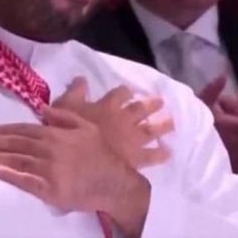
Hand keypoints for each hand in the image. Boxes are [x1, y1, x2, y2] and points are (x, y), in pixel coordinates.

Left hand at [0, 108, 149, 237]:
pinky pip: (27, 182)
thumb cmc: (101, 154)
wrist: (115, 182)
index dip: (5, 130)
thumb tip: (41, 109)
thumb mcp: (87, 127)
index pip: (25, 130)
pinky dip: (11, 176)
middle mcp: (50, 149)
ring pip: (18, 161)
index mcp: (56, 134)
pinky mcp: (51, 190)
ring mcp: (49, 170)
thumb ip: (63, 116)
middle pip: (17, 144)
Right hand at [51, 78, 170, 168]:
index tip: (129, 91)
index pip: (120, 94)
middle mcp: (125, 119)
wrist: (81, 159)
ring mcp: (133, 139)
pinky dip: (161, 153)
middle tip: (161, 102)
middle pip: (141, 109)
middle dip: (151, 105)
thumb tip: (81, 78)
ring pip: (152, 129)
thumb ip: (75, 91)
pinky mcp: (137, 158)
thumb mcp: (65, 105)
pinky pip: (152, 155)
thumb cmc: (70, 131)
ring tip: (172, 122)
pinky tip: (168, 152)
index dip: (125, 92)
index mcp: (109, 106)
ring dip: (163, 124)